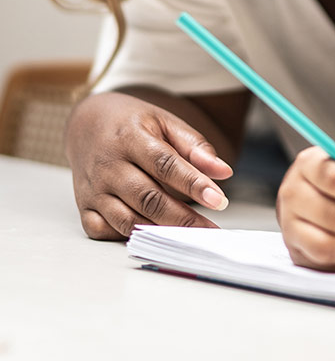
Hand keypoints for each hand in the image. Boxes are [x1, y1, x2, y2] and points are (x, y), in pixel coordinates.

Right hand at [66, 92, 232, 240]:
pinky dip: (128, 237)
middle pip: (148, 198)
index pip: (165, 164)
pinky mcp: (84, 207)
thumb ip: (195, 147)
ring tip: (190, 237)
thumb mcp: (166, 123)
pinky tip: (153, 234)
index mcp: (130, 138)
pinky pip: (104, 230)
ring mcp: (93, 189)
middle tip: (210, 229)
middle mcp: (108, 166)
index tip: (219, 200)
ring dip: (161, 231)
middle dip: (183, 217)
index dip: (193, 184)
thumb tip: (224, 173)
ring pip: (127, 219)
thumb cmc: (133, 124)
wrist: (86, 123)